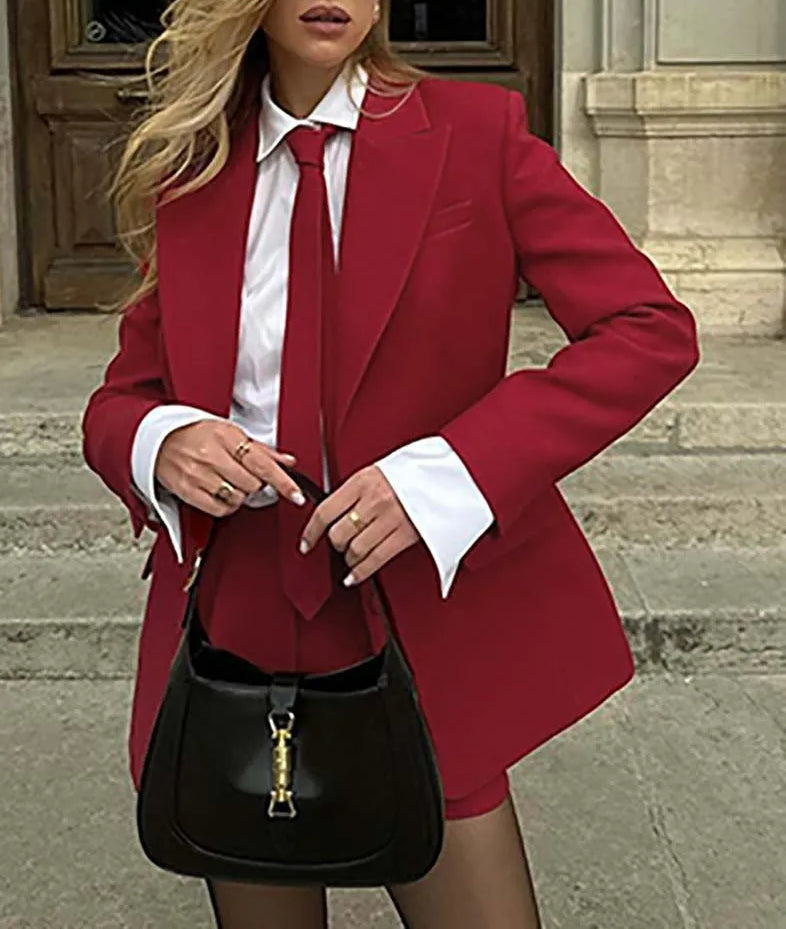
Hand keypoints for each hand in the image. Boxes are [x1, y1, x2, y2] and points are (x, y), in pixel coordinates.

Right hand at [155, 420, 307, 517]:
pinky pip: (220, 509)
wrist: (156, 439)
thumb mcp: (229, 432)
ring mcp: (197, 475)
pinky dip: (226, 505)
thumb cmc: (194, 434)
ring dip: (240, 494)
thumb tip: (287, 461)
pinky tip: (221, 493)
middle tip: (246, 474)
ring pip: (237, 498)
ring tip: (229, 481)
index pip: (262, 463)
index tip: (296, 495)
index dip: (283, 481)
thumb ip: (261, 449)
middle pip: (252, 484)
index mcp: (225, 436)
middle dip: (256, 483)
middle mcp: (211, 456)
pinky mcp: (187, 492)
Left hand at [300, 465, 420, 585]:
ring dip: (349, 558)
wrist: (445, 474)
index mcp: (363, 481)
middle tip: (338, 544)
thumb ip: (355, 491)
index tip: (306, 543)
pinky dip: (360, 572)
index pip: (325, 511)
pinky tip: (353, 576)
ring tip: (350, 557)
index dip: (311, 531)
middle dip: (335, 544)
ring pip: (355, 550)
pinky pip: (376, 559)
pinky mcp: (405, 535)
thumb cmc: (412, 472)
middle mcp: (374, 500)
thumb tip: (333, 513)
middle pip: (339, 534)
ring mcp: (390, 519)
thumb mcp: (377, 471)